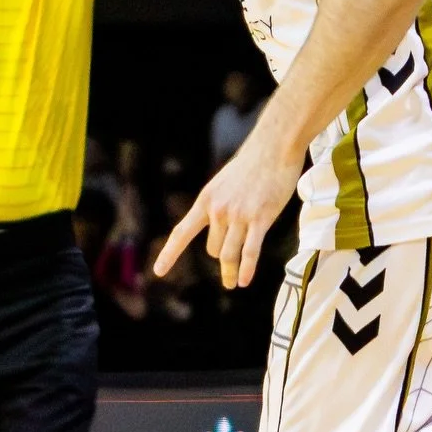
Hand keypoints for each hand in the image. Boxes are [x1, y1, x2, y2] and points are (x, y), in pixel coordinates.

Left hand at [153, 129, 300, 290]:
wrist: (273, 148)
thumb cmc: (251, 166)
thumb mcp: (223, 184)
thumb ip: (218, 206)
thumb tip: (217, 230)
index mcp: (206, 201)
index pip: (182, 233)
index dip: (170, 254)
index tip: (158, 272)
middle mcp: (218, 210)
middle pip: (213, 249)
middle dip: (220, 257)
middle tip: (229, 266)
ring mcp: (239, 215)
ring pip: (229, 254)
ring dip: (231, 272)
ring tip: (233, 283)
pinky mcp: (260, 219)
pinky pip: (250, 252)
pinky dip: (247, 269)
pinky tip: (245, 280)